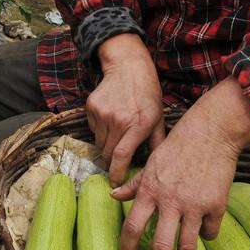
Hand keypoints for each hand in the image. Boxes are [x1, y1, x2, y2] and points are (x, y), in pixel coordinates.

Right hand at [84, 34, 164, 187]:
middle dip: (112, 161)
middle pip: (108, 153)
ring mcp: (103, 113)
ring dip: (106, 145)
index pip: (122, 156)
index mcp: (138, 125)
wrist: (128, 67)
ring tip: (117, 134)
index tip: (115, 183)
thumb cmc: (147, 94)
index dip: (117, 173)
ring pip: (99, 143)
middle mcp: (118, 120)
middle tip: (118, 161)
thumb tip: (156, 168)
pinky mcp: (91, 107)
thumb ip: (156, 143)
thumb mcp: (158, 118)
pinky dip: (99, 130)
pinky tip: (110, 119)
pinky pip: (92, 129)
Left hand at [112, 115, 238, 249]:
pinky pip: (210, 233)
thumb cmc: (176, 147)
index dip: (126, 247)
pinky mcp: (216, 205)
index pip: (132, 226)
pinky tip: (203, 230)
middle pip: (160, 245)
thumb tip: (113, 196)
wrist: (209, 134)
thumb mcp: (151, 164)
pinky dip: (206, 235)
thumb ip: (134, 183)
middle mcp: (170, 201)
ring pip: (187, 246)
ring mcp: (194, 205)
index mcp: (150, 191)